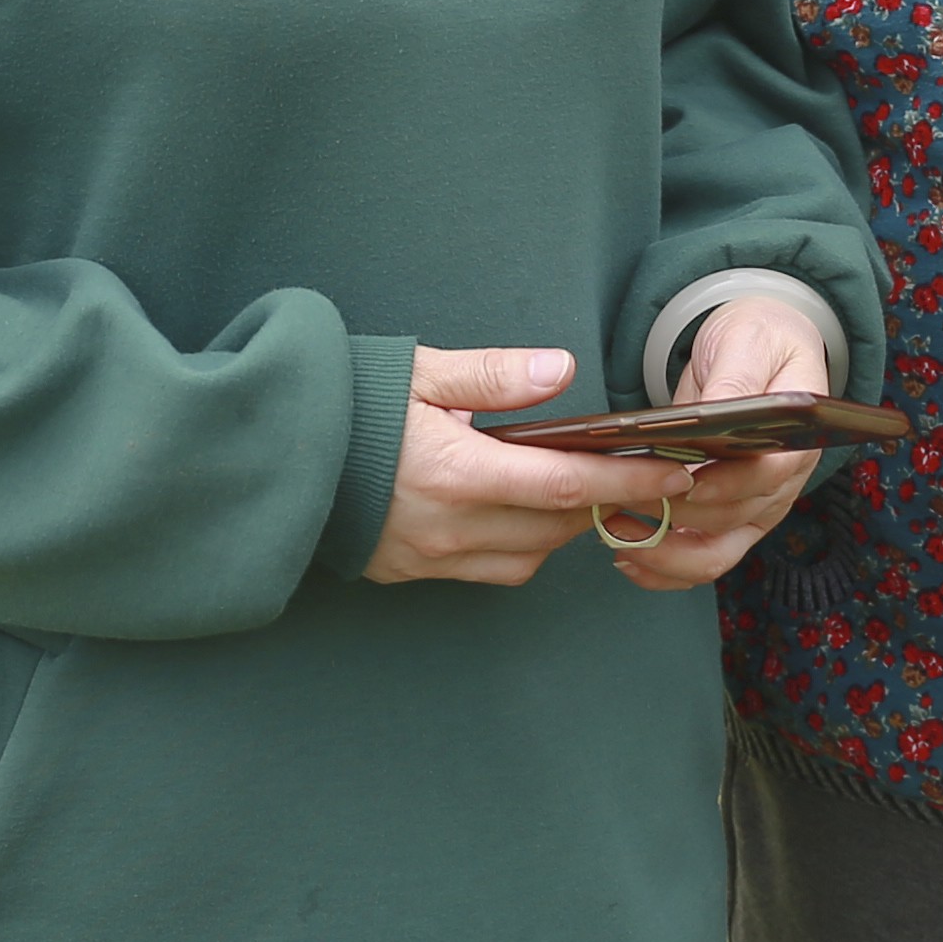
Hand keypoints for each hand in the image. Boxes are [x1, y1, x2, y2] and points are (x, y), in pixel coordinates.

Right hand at [362, 347, 691, 587]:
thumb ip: (492, 375)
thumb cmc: (343, 400)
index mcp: (456, 471)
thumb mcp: (417, 370)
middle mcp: (448, 526)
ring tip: (564, 486)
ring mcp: (426, 557)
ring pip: (525, 557)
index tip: (676, 475)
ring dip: (558, 527)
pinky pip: (485, 569)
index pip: (567, 487)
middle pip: (556, 528)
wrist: (265, 454)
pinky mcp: (405, 571)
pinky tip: (510, 510)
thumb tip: (561, 370)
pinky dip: (515, 545)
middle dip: (602, 503)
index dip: (630, 483)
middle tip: (629, 470)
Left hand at [606, 300, 829, 593]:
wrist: (759, 351)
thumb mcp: (747, 342)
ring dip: (663, 553)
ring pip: (714, 555)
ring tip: (613, 534)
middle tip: (619, 496)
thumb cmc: (757, 341)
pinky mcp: (728, 520)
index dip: (727, 484)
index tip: (683, 482)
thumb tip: (715, 411)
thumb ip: (735, 379)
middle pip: (732, 519)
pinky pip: (699, 559)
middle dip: (676, 515)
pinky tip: (626, 555)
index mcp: (795, 439)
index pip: (768, 475)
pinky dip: (663, 568)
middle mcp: (779, 485)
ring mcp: (754, 509)